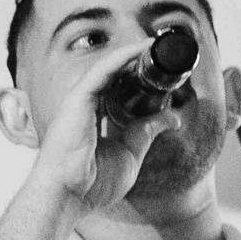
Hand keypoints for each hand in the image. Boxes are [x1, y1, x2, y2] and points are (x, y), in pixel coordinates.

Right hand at [28, 44, 185, 215]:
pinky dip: (122, 56)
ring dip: (133, 53)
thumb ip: (148, 132)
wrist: (67, 196)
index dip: (138, 78)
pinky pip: (103, 70)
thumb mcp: (131, 154)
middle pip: (114, 75)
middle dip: (137, 60)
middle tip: (163, 51)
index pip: (118, 90)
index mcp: (94, 120)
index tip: (161, 71)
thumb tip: (173, 117)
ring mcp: (80, 101)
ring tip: (156, 43)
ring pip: (109, 67)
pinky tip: (141, 48)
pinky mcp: (78, 99)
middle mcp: (85, 106)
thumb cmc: (91, 183)